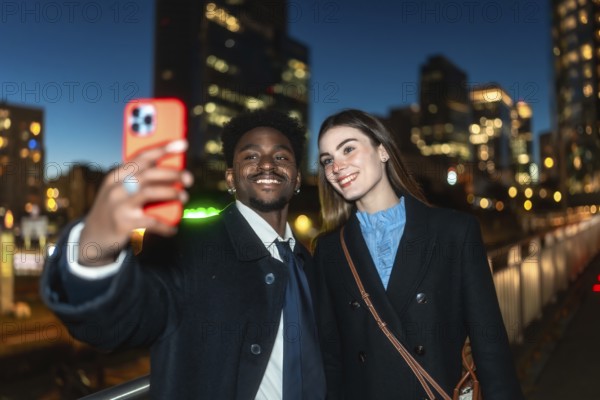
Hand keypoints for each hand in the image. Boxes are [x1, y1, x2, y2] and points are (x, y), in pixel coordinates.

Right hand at [78, 139, 192, 265]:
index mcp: (117, 176)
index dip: (163, 148)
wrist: (94, 237)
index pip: (141, 156)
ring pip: (150, 192)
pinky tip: (173, 228)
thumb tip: (171, 172)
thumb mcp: (119, 191)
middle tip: (189, 179)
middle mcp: (116, 188)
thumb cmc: (114, 210)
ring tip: (184, 197)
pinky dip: (166, 225)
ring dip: (172, 193)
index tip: (182, 144)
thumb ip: (138, 180)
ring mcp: (119, 205)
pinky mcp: (124, 224)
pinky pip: (151, 221)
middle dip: (173, 174)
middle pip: (149, 174)